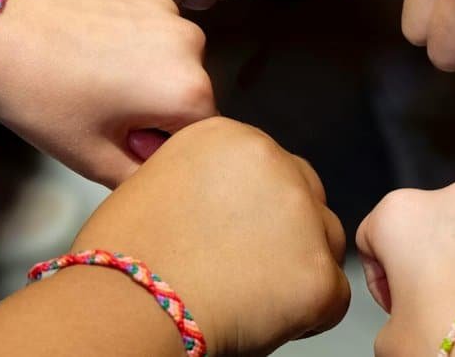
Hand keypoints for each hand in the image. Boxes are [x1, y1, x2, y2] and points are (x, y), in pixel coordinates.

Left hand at [0, 0, 216, 186]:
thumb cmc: (42, 98)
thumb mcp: (92, 158)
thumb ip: (145, 175)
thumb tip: (164, 171)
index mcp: (189, 90)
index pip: (199, 132)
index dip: (161, 142)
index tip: (120, 137)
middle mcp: (192, 42)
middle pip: (188, 88)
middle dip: (156, 102)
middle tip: (101, 106)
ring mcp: (166, 4)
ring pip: (168, 51)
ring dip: (143, 65)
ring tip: (91, 69)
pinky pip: (148, 17)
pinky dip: (127, 30)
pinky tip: (88, 36)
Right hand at [70, 118, 351, 355]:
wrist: (122, 307)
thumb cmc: (124, 259)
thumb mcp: (160, 183)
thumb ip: (210, 181)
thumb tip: (233, 203)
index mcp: (230, 136)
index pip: (270, 167)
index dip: (253, 209)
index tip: (229, 235)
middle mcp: (272, 160)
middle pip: (305, 196)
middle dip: (285, 231)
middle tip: (242, 269)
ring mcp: (301, 214)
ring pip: (325, 241)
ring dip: (298, 267)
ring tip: (246, 294)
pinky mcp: (318, 269)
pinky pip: (332, 295)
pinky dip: (306, 315)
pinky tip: (259, 318)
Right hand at [356, 179, 454, 355]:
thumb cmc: (453, 344)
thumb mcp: (390, 340)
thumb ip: (393, 313)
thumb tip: (409, 319)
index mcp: (402, 214)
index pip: (375, 236)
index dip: (383, 275)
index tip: (398, 302)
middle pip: (434, 224)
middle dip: (435, 258)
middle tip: (442, 305)